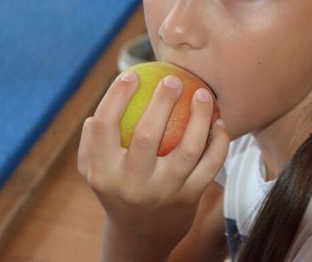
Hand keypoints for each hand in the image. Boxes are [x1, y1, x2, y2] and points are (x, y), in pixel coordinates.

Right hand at [77, 70, 229, 260]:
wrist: (142, 236)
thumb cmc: (118, 190)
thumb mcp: (95, 173)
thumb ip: (91, 142)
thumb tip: (101, 105)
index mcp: (103, 172)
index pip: (104, 126)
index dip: (116, 96)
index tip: (132, 74)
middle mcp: (132, 184)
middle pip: (147, 135)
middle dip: (162, 101)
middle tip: (173, 80)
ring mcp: (163, 192)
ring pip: (188, 149)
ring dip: (200, 117)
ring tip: (204, 95)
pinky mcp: (189, 199)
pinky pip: (210, 164)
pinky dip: (219, 142)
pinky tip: (220, 124)